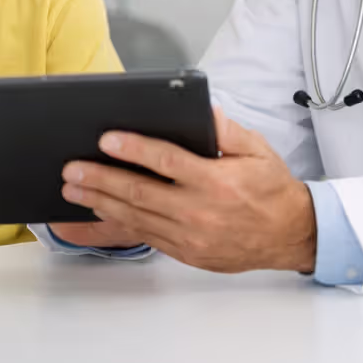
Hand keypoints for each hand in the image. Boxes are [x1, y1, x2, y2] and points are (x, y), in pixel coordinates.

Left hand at [61, 107, 317, 272]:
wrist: (291, 235)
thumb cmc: (271, 189)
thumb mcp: (256, 149)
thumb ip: (227, 130)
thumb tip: (203, 110)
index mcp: (216, 182)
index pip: (166, 162)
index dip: (133, 149)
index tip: (106, 139)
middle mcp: (200, 211)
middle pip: (139, 193)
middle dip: (100, 179)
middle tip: (72, 169)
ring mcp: (190, 237)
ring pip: (135, 217)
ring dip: (99, 202)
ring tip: (72, 189)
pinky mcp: (186, 253)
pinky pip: (144, 236)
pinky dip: (117, 223)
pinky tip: (97, 210)